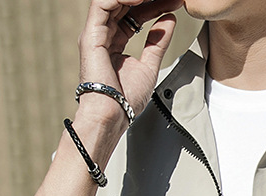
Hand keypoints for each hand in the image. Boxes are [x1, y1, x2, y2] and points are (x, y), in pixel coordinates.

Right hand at [78, 0, 183, 126]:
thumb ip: (158, 42)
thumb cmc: (126, 100)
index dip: (154, 6)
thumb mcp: (149, 66)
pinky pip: (103, 4)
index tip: (174, 3)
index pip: (134, 14)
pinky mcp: (91, 35)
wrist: (113, 115)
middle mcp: (103, 34)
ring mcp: (96, 33)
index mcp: (115, 41)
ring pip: (112, 0)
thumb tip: (169, 19)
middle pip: (123, 4)